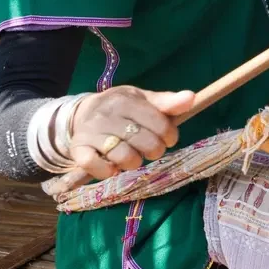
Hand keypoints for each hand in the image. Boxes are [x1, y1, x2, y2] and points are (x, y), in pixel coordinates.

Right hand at [67, 86, 193, 180]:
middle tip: (152, 149)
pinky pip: (95, 166)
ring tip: (133, 156)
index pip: (158, 123)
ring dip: (134, 162)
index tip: (169, 139)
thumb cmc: (120, 108)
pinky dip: (108, 171)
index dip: (170, 135)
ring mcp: (90, 133)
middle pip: (143, 142)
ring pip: (123, 157)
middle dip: (154, 150)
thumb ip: (167, 102)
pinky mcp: (78, 150)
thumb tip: (191, 97)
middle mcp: (106, 115)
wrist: (81, 113)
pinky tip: (113, 166)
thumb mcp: (143, 99)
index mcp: (126, 100)